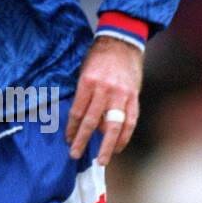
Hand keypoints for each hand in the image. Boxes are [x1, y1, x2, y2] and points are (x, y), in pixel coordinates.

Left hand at [65, 36, 142, 166]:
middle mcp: (104, 90)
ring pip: (113, 126)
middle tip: (75, 155)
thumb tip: (81, 122)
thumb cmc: (99, 58)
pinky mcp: (133, 97)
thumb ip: (83, 96)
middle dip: (82, 141)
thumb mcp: (84, 72)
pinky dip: (124, 137)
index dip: (71, 129)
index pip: (77, 112)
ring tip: (101, 160)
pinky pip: (130, 121)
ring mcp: (121, 95)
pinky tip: (117, 147)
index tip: (68, 140)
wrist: (122, 42)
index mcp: (88, 82)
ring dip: (107, 145)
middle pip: (92, 122)